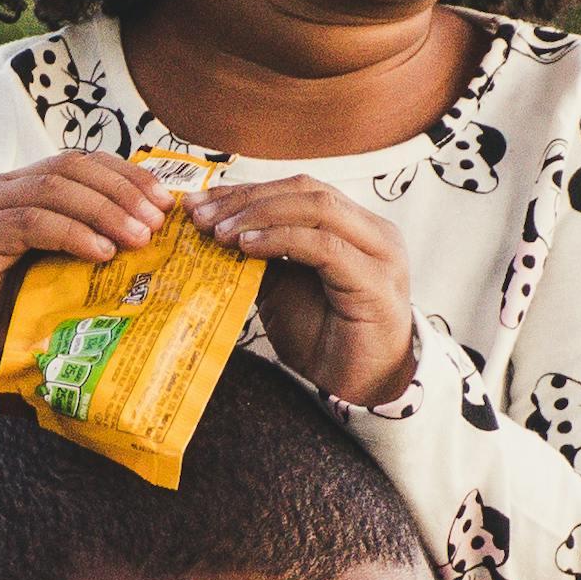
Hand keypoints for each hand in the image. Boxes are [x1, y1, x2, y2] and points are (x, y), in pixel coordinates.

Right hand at [0, 154, 171, 400]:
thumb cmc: (2, 317)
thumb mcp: (55, 276)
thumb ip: (87, 251)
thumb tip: (152, 245)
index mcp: (20, 191)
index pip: (80, 164)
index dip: (126, 175)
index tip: (165, 202)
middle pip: (71, 169)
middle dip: (122, 191)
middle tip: (158, 221)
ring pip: (53, 190)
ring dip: (104, 211)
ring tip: (140, 238)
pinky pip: (30, 224)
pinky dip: (71, 233)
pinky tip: (102, 251)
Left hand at [183, 174, 415, 406]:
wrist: (357, 390)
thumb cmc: (324, 342)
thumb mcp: (282, 288)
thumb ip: (262, 254)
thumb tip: (215, 226)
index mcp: (355, 227)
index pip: (298, 190)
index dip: (247, 191)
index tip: (200, 202)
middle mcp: (373, 232)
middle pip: (306, 190)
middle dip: (248, 199)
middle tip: (202, 214)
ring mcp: (380, 254)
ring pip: (317, 209)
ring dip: (260, 215)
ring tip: (220, 232)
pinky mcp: (377, 282)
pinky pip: (324, 247)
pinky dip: (281, 241)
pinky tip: (248, 247)